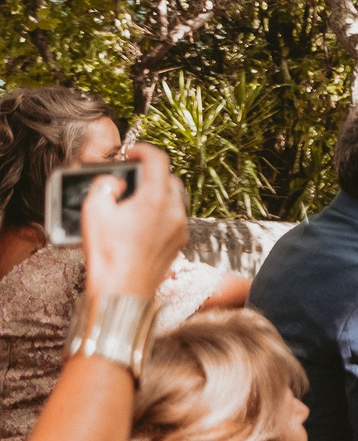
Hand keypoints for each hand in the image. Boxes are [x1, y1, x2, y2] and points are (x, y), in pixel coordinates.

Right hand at [79, 142, 188, 298]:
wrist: (123, 290)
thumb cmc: (108, 253)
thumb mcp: (94, 211)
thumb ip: (103, 186)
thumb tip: (114, 183)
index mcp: (156, 199)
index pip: (159, 160)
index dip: (144, 150)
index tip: (132, 153)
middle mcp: (174, 212)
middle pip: (170, 179)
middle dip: (152, 173)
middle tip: (131, 177)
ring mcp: (180, 229)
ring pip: (175, 200)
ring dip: (158, 193)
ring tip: (135, 199)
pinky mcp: (179, 243)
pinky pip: (175, 218)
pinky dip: (162, 212)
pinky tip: (142, 221)